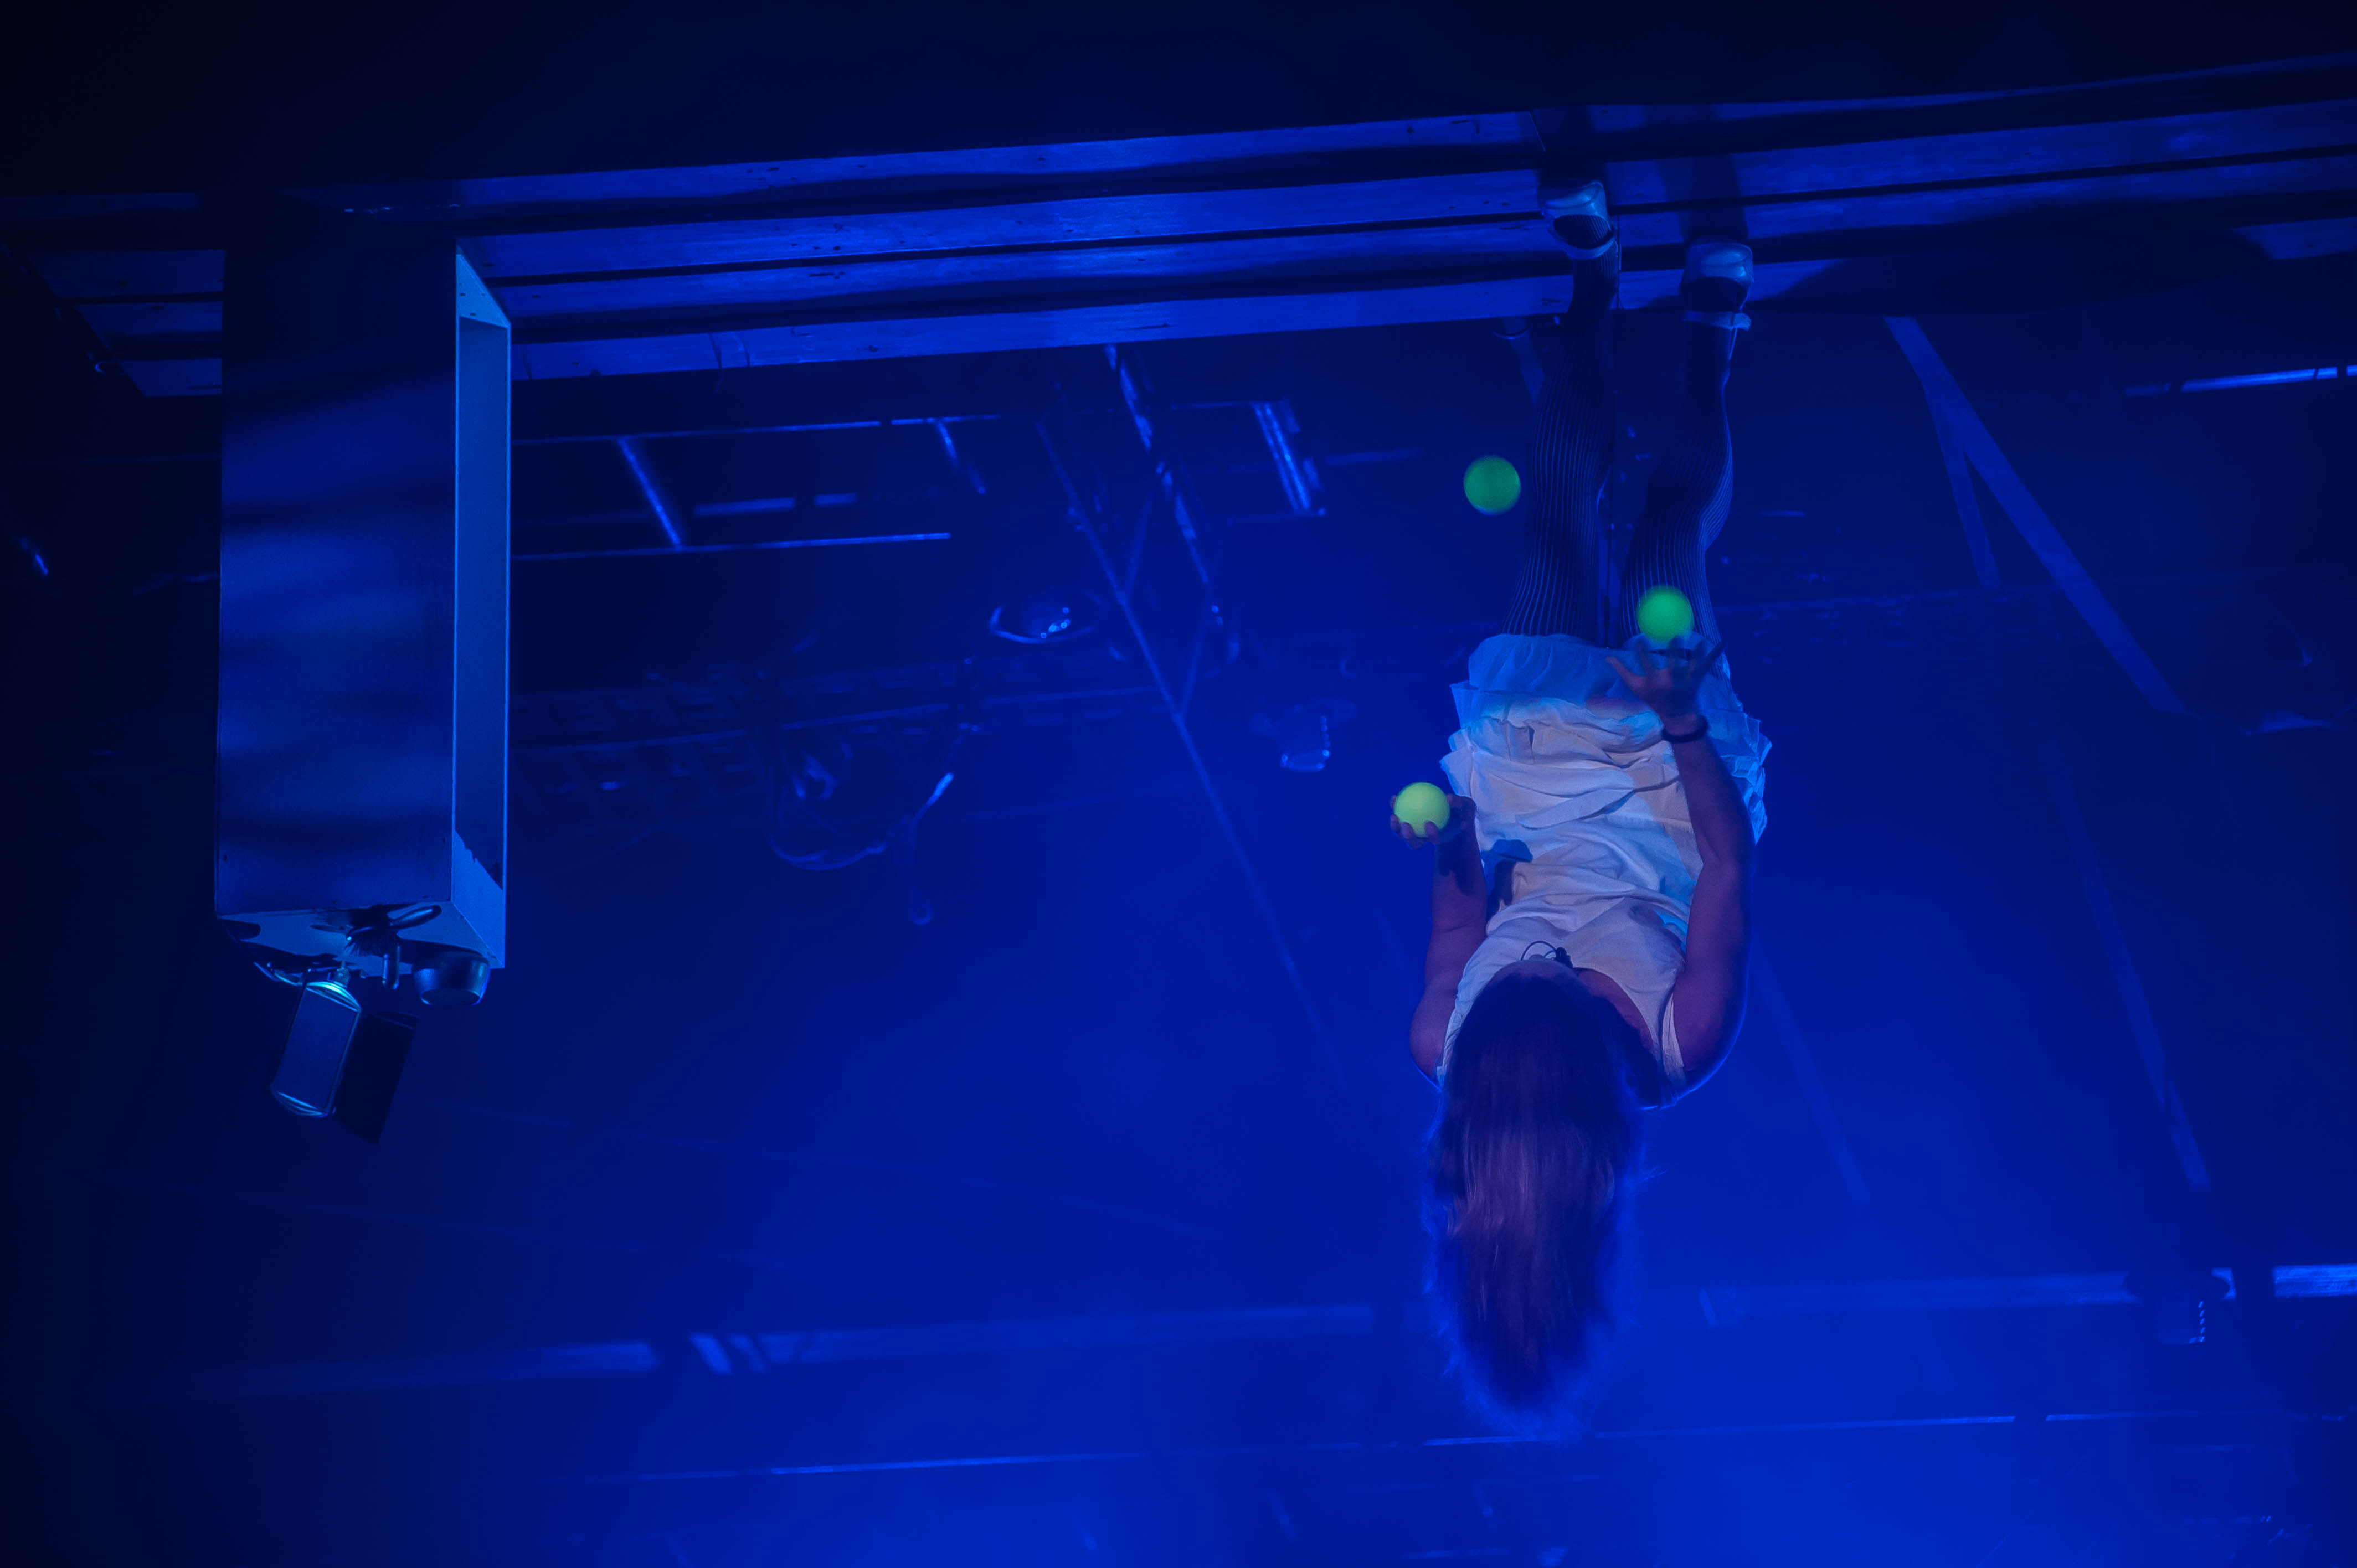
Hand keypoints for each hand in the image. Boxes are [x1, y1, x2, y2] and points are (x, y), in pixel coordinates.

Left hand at [1390, 794, 1474, 846]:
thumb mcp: (1466, 807)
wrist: (1453, 817)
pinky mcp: (1408, 825)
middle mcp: (1426, 839)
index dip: (1431, 835)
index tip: (1429, 823)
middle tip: (1405, 824)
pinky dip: (1396, 810)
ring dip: (1396, 827)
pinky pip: (1400, 817)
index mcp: (1439, 838)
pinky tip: (1393, 798)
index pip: (1435, 839)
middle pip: (1414, 843)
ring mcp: (1416, 834)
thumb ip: (1459, 804)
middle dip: (1408, 837)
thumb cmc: (1462, 812)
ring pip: (1403, 834)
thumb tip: (1448, 797)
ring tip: (1393, 815)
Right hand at [1606, 639, 1722, 719]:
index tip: (1640, 641)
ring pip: (1691, 665)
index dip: (1642, 653)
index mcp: (1654, 683)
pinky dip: (1715, 653)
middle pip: (1672, 665)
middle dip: (1673, 652)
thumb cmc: (1653, 699)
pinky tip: (1723, 642)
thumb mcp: (1636, 687)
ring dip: (1696, 654)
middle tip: (1675, 636)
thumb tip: (1607, 657)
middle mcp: (1670, 682)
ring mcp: (1685, 681)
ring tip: (1699, 642)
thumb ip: (1622, 671)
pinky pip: (1707, 664)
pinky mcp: (1697, 679)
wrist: (1677, 715)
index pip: (1646, 665)